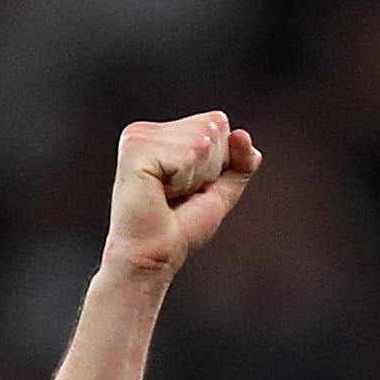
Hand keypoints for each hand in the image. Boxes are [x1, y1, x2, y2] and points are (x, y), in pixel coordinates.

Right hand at [105, 111, 263, 276]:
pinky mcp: (135, 150)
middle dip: (209, 169)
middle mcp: (146, 130)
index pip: (218, 122)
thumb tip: (243, 136)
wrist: (154, 257)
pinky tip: (161, 194)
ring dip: (196, 178)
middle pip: (212, 127)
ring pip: (201, 142)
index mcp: (161, 133)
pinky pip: (187, 155)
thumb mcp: (219, 191)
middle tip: (179, 195)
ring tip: (169, 196)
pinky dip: (185, 182)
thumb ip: (238, 163)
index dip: (218, 163)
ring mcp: (138, 137)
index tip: (189, 188)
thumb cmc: (179, 229)